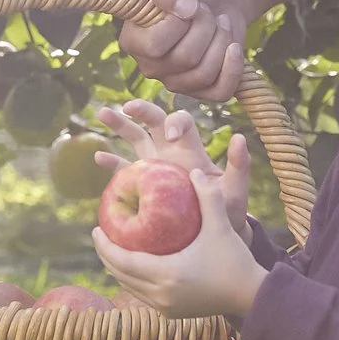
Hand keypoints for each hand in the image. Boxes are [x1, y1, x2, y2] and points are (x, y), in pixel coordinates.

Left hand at [93, 133, 263, 318]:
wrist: (252, 297)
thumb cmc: (235, 261)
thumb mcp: (221, 225)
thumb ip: (208, 196)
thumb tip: (194, 171)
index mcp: (167, 274)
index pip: (123, 261)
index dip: (105, 246)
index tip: (95, 228)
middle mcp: (161, 295)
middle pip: (121, 275)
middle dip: (106, 255)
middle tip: (100, 234)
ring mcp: (166, 308)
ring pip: (130, 287)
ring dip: (118, 269)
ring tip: (113, 247)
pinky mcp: (172, 313)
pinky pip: (142, 295)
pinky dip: (133, 280)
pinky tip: (134, 265)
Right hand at [94, 99, 254, 239]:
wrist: (214, 232)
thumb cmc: (228, 212)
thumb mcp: (235, 190)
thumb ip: (238, 166)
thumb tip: (239, 137)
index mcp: (191, 150)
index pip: (181, 123)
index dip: (176, 122)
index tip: (173, 136)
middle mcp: (171, 152)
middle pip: (153, 122)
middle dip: (141, 110)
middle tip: (127, 107)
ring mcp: (155, 166)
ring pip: (134, 138)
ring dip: (119, 124)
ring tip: (102, 113)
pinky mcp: (143, 184)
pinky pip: (124, 169)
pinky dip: (112, 161)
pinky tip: (99, 156)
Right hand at [119, 0, 246, 102]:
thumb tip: (184, 9)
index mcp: (133, 41)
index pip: (155, 46)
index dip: (178, 23)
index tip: (187, 3)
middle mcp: (150, 67)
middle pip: (185, 59)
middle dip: (205, 27)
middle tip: (206, 11)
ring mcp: (176, 82)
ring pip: (204, 74)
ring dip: (221, 41)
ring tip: (220, 22)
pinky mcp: (202, 89)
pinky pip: (220, 92)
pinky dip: (233, 68)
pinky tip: (234, 47)